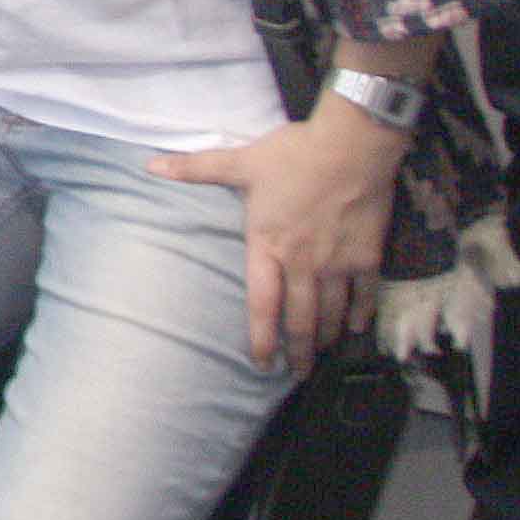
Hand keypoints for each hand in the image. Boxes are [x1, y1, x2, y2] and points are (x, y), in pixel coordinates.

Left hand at [149, 100, 408, 367]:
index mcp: (267, 246)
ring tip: (320, 352)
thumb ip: (196, 169)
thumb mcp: (240, 162)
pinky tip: (356, 327)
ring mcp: (337, 264)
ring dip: (325, 336)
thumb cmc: (293, 155)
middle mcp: (302, 264)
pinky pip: (364, 295)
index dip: (261, 338)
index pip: (260, 305)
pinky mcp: (368, 257)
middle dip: (297, 351)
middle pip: (299, 320)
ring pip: (331, 313)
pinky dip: (361, 314)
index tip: (261, 363)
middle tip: (296, 373)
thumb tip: (151, 165)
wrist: (351, 146)